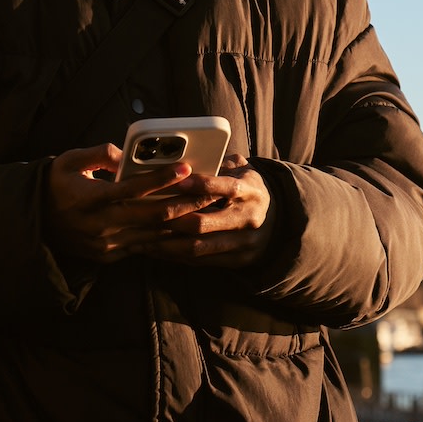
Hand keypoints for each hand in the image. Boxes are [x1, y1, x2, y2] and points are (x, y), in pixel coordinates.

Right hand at [42, 143, 227, 263]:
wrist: (34, 223)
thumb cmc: (55, 185)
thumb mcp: (68, 161)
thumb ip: (98, 154)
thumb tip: (125, 153)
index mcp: (91, 198)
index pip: (133, 188)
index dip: (162, 178)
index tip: (186, 168)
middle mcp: (101, 224)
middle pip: (153, 214)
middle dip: (185, 203)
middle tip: (210, 191)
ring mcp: (107, 243)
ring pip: (154, 235)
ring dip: (182, 223)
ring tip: (205, 210)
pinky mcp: (109, 255)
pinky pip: (144, 247)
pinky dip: (165, 238)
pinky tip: (184, 229)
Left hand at [135, 154, 274, 268]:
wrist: (279, 220)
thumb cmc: (248, 189)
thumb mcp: (242, 170)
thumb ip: (219, 164)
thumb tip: (185, 159)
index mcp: (250, 191)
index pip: (224, 187)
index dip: (199, 185)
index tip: (175, 181)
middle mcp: (248, 218)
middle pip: (204, 223)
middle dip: (171, 220)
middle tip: (146, 216)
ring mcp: (243, 243)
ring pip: (199, 247)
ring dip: (167, 244)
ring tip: (143, 239)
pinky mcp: (237, 260)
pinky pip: (202, 261)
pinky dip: (177, 257)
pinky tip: (157, 250)